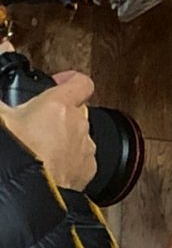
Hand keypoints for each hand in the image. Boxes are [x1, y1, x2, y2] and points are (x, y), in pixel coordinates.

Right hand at [0, 70, 96, 190]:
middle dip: (60, 114)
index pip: (81, 82)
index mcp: (59, 106)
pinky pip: (81, 161)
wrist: (26, 196)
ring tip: (38, 147)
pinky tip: (48, 166)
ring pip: (79, 136)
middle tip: (37, 121)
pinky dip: (68, 161)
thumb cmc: (15, 155)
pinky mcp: (87, 173)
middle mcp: (79, 125)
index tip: (60, 81)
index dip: (71, 79)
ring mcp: (85, 149)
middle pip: (77, 110)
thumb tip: (0, 51)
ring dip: (64, 138)